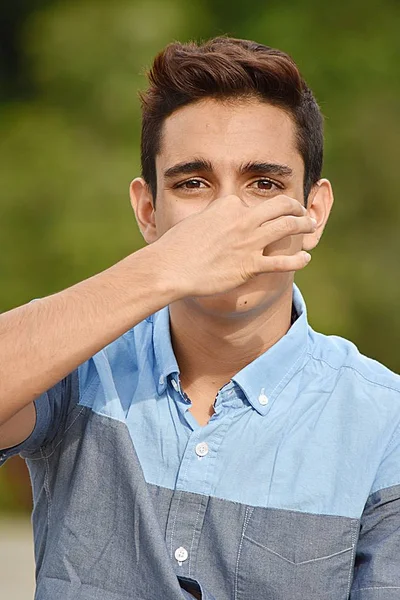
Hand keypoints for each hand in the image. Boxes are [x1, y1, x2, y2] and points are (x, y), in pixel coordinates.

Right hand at [156, 194, 314, 297]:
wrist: (170, 268)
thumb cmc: (176, 247)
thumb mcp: (194, 222)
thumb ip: (212, 219)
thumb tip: (216, 224)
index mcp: (228, 205)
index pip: (252, 203)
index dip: (260, 209)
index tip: (266, 214)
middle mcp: (243, 219)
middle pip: (280, 206)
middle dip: (295, 207)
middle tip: (302, 212)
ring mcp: (249, 242)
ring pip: (288, 227)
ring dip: (304, 225)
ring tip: (310, 227)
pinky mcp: (251, 265)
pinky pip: (283, 262)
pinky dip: (298, 260)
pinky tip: (306, 259)